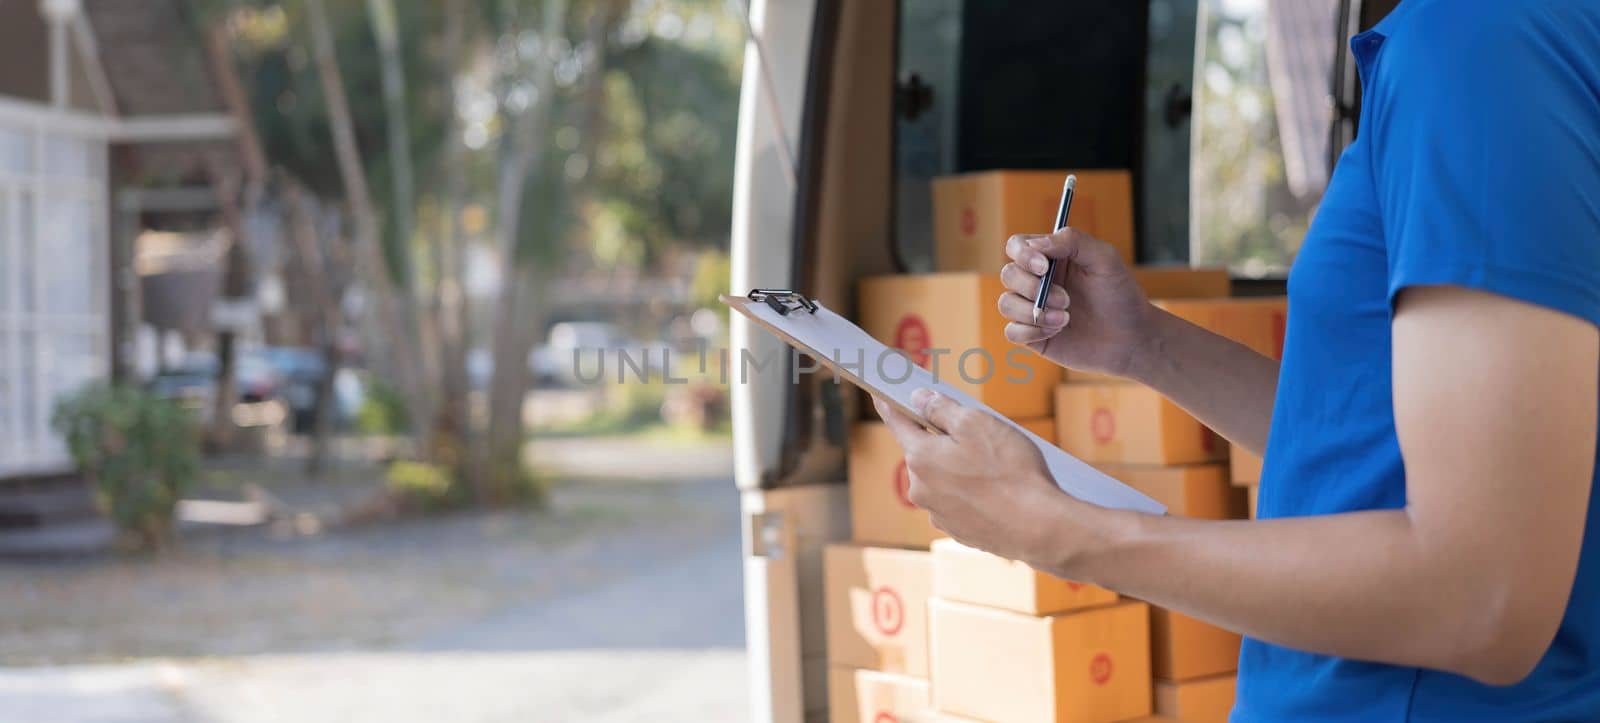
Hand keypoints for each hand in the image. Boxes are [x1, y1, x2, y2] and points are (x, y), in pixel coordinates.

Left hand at [874, 389, 1096, 572]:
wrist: (1039, 528)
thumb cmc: (1010, 472)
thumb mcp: (977, 423)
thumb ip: (942, 408)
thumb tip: (919, 399)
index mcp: (920, 458)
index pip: (897, 423)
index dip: (891, 405)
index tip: (880, 394)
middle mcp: (921, 489)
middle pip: (925, 453)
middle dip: (943, 441)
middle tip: (978, 435)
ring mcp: (939, 514)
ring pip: (944, 480)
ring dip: (960, 470)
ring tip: (997, 469)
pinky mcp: (959, 531)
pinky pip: (960, 502)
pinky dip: (973, 494)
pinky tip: (999, 492)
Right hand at [999, 227, 1155, 377]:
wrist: (1132, 339)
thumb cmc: (1121, 296)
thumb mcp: (1105, 259)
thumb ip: (1073, 241)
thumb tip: (1035, 244)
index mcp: (1051, 258)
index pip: (1017, 246)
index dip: (1023, 254)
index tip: (1044, 267)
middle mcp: (1037, 281)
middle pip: (1009, 274)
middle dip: (1033, 288)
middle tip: (1066, 300)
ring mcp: (1032, 309)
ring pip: (1006, 303)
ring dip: (1034, 312)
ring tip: (1065, 319)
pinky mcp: (1032, 336)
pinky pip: (1011, 332)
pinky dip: (1031, 332)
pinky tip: (1056, 332)